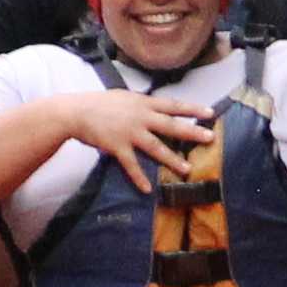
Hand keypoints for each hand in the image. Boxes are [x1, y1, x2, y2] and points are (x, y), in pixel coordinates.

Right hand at [69, 91, 217, 176]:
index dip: (192, 109)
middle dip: (192, 132)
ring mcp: (130, 132)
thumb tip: (156, 108)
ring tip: (186, 169)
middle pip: (171, 126)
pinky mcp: (118, 147)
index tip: (210, 113)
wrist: (76, 112)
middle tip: (209, 138)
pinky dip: (139, 178)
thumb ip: (141, 104)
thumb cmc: (99, 103)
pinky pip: (131, 165)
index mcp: (143, 103)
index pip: (173, 105)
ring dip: (172, 159)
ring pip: (156, 147)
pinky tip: (147, 189)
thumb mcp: (124, 97)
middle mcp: (140, 117)